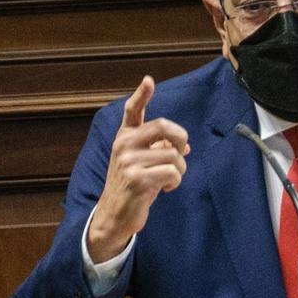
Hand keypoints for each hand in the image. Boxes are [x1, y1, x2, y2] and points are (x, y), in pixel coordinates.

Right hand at [85, 76, 189, 262]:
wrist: (114, 216)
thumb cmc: (132, 188)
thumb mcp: (143, 164)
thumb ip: (159, 149)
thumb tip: (184, 145)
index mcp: (124, 138)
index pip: (132, 110)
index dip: (141, 95)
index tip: (148, 81)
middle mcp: (124, 145)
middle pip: (164, 126)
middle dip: (181, 138)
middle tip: (181, 152)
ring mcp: (129, 161)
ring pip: (173, 154)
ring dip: (180, 169)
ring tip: (170, 179)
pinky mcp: (137, 179)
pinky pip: (172, 172)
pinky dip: (175, 182)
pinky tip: (165, 189)